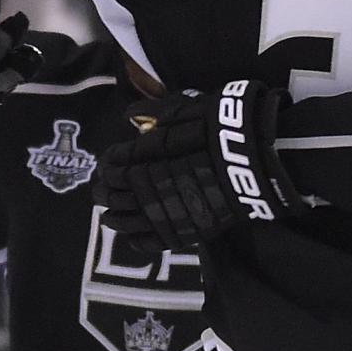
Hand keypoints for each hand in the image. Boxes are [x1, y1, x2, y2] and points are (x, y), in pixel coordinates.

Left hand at [91, 82, 300, 254]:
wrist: (252, 157)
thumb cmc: (219, 127)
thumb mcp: (185, 109)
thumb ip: (154, 113)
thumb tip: (129, 115)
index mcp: (143, 154)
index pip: (113, 163)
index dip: (107, 164)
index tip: (107, 164)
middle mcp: (146, 184)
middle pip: (112, 192)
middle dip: (103, 191)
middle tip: (99, 191)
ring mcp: (163, 210)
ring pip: (125, 219)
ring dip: (113, 217)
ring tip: (109, 216)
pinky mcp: (181, 230)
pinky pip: (150, 241)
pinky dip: (137, 240)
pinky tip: (131, 236)